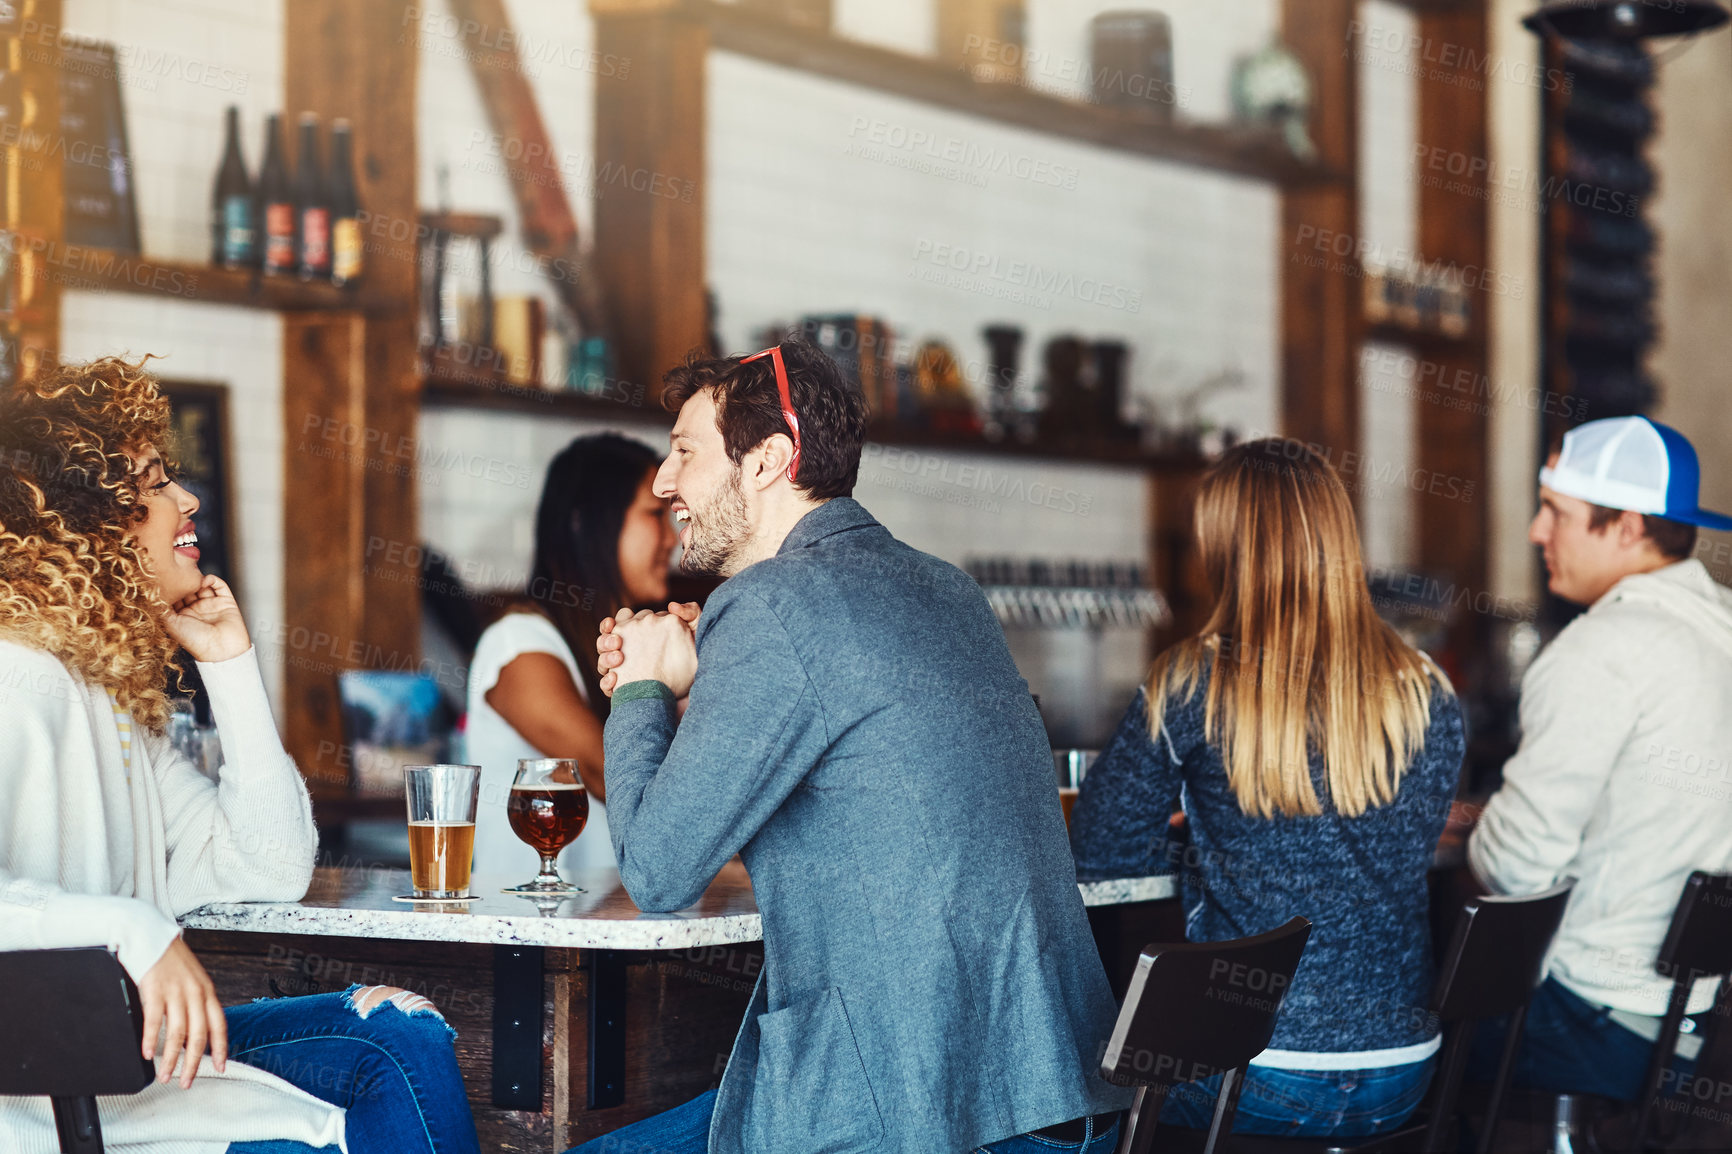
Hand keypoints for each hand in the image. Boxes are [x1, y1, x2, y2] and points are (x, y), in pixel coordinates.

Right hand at [138, 937, 226, 1087]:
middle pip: (198, 1036)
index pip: (219, 1025)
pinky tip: (148, 1054)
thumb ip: (195, 1003)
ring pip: (178, 1034)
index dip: (221, 1049)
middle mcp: (195, 993)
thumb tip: (193, 1032)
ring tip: (166, 1075)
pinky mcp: (155, 989)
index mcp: (207, 991)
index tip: (220, 1067)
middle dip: (194, 1063)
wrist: (151, 935)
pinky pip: (154, 1021)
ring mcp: (175, 991)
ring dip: (171, 1059)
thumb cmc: (170, 959)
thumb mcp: (193, 980)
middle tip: (187, 1082)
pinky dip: (151, 1040)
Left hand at [162, 575, 250, 663]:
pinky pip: (220, 586)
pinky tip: (206, 579)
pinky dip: (213, 580)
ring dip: (198, 579)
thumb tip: (154, 596)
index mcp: (182, 617)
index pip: (175, 597)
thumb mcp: (171, 624)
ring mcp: (211, 605)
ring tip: (192, 576)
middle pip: (189, 589)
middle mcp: (196, 610)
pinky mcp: (226, 602)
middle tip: (178, 572)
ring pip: (203, 586)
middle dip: (184, 581)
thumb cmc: (196, 642)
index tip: (165, 578)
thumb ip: (162, 609)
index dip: (171, 588)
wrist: (221, 649)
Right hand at [598, 603, 698, 697]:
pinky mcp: (628, 693)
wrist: (703, 694)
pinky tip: (615, 680)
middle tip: (618, 643)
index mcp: (643, 634)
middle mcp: (631, 652)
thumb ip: (690, 613)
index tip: (613, 624)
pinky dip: (607, 683)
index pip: (619, 624)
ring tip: (618, 659)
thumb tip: (671, 605)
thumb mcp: (699, 634)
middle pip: (605, 643)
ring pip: (603, 664)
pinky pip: (608, 688)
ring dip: (605, 659)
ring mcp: (627, 673)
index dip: (612, 623)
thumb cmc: (700, 660)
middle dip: (605, 641)